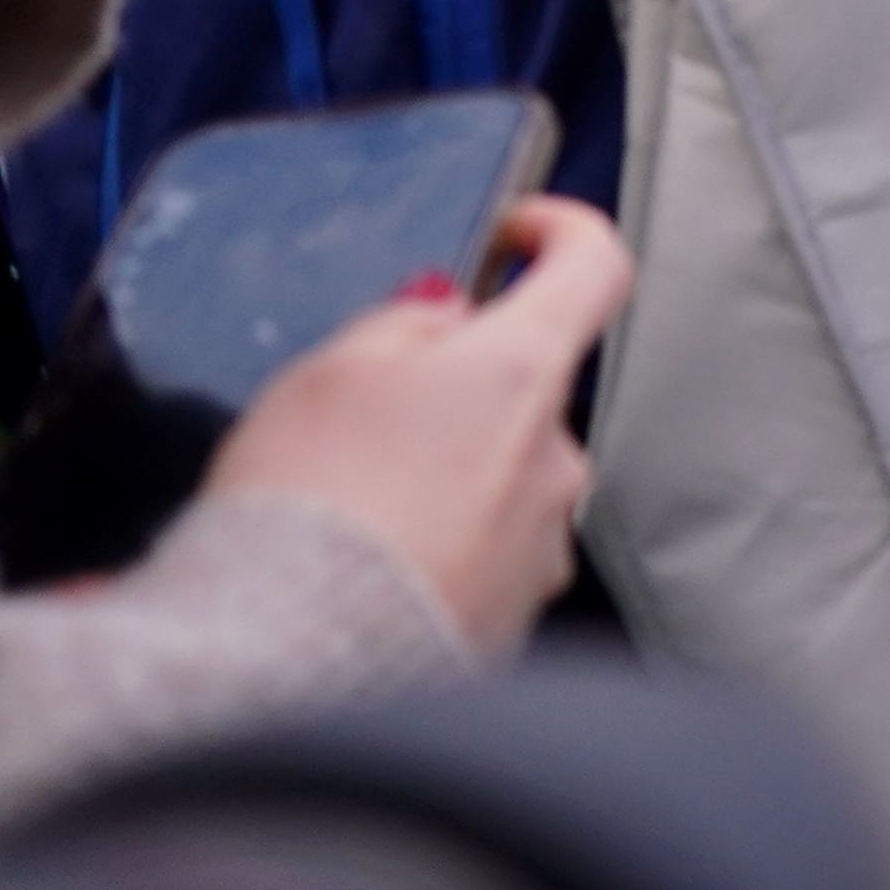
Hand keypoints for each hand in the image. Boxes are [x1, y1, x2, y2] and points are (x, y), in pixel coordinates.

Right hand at [206, 195, 623, 653]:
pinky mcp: (520, 610)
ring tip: (352, 506)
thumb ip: (405, 325)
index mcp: (520, 374)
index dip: (561, 232)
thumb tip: (448, 316)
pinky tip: (371, 563)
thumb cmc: (308, 507)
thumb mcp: (326, 373)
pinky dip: (439, 545)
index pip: (595, 268)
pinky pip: (487, 553)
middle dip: (459, 390)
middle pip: (525, 389)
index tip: (521, 232)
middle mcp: (558, 455)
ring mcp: (547, 539)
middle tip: (364, 416)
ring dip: (445, 474)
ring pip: (504, 475)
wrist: (294, 657)